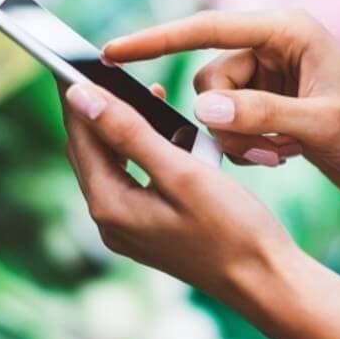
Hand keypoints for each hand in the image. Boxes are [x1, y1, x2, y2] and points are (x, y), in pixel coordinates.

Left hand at [59, 81, 297, 310]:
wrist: (266, 281)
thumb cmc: (233, 229)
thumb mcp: (182, 173)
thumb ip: (129, 133)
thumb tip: (81, 98)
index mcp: (111, 206)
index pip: (80, 135)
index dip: (76, 94)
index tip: (73, 57)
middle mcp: (111, 222)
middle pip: (89, 151)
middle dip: (98, 110)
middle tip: (108, 70)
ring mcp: (129, 231)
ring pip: (112, 165)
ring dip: (125, 130)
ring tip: (148, 97)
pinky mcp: (150, 232)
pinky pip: (134, 182)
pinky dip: (145, 154)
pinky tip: (170, 138)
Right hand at [103, 10, 339, 198]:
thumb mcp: (320, 125)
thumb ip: (260, 115)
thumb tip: (201, 108)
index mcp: (287, 31)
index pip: (206, 28)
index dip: (156, 39)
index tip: (112, 51)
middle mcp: (273, 47)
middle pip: (208, 78)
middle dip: (224, 120)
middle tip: (265, 148)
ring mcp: (269, 76)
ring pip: (215, 107)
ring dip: (238, 139)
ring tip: (281, 155)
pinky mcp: (268, 102)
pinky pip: (229, 123)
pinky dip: (247, 146)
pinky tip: (283, 156)